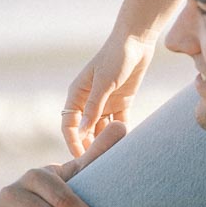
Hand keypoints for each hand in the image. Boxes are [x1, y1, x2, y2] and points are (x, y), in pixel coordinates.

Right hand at [61, 32, 156, 156]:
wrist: (137, 41)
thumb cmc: (116, 57)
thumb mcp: (104, 83)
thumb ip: (93, 108)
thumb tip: (81, 132)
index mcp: (77, 94)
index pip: (69, 124)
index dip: (72, 142)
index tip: (80, 159)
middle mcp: (89, 101)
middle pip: (85, 130)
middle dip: (89, 146)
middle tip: (97, 165)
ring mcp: (105, 103)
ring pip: (102, 129)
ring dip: (105, 142)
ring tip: (113, 159)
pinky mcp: (121, 102)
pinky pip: (118, 124)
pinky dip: (120, 134)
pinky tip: (125, 146)